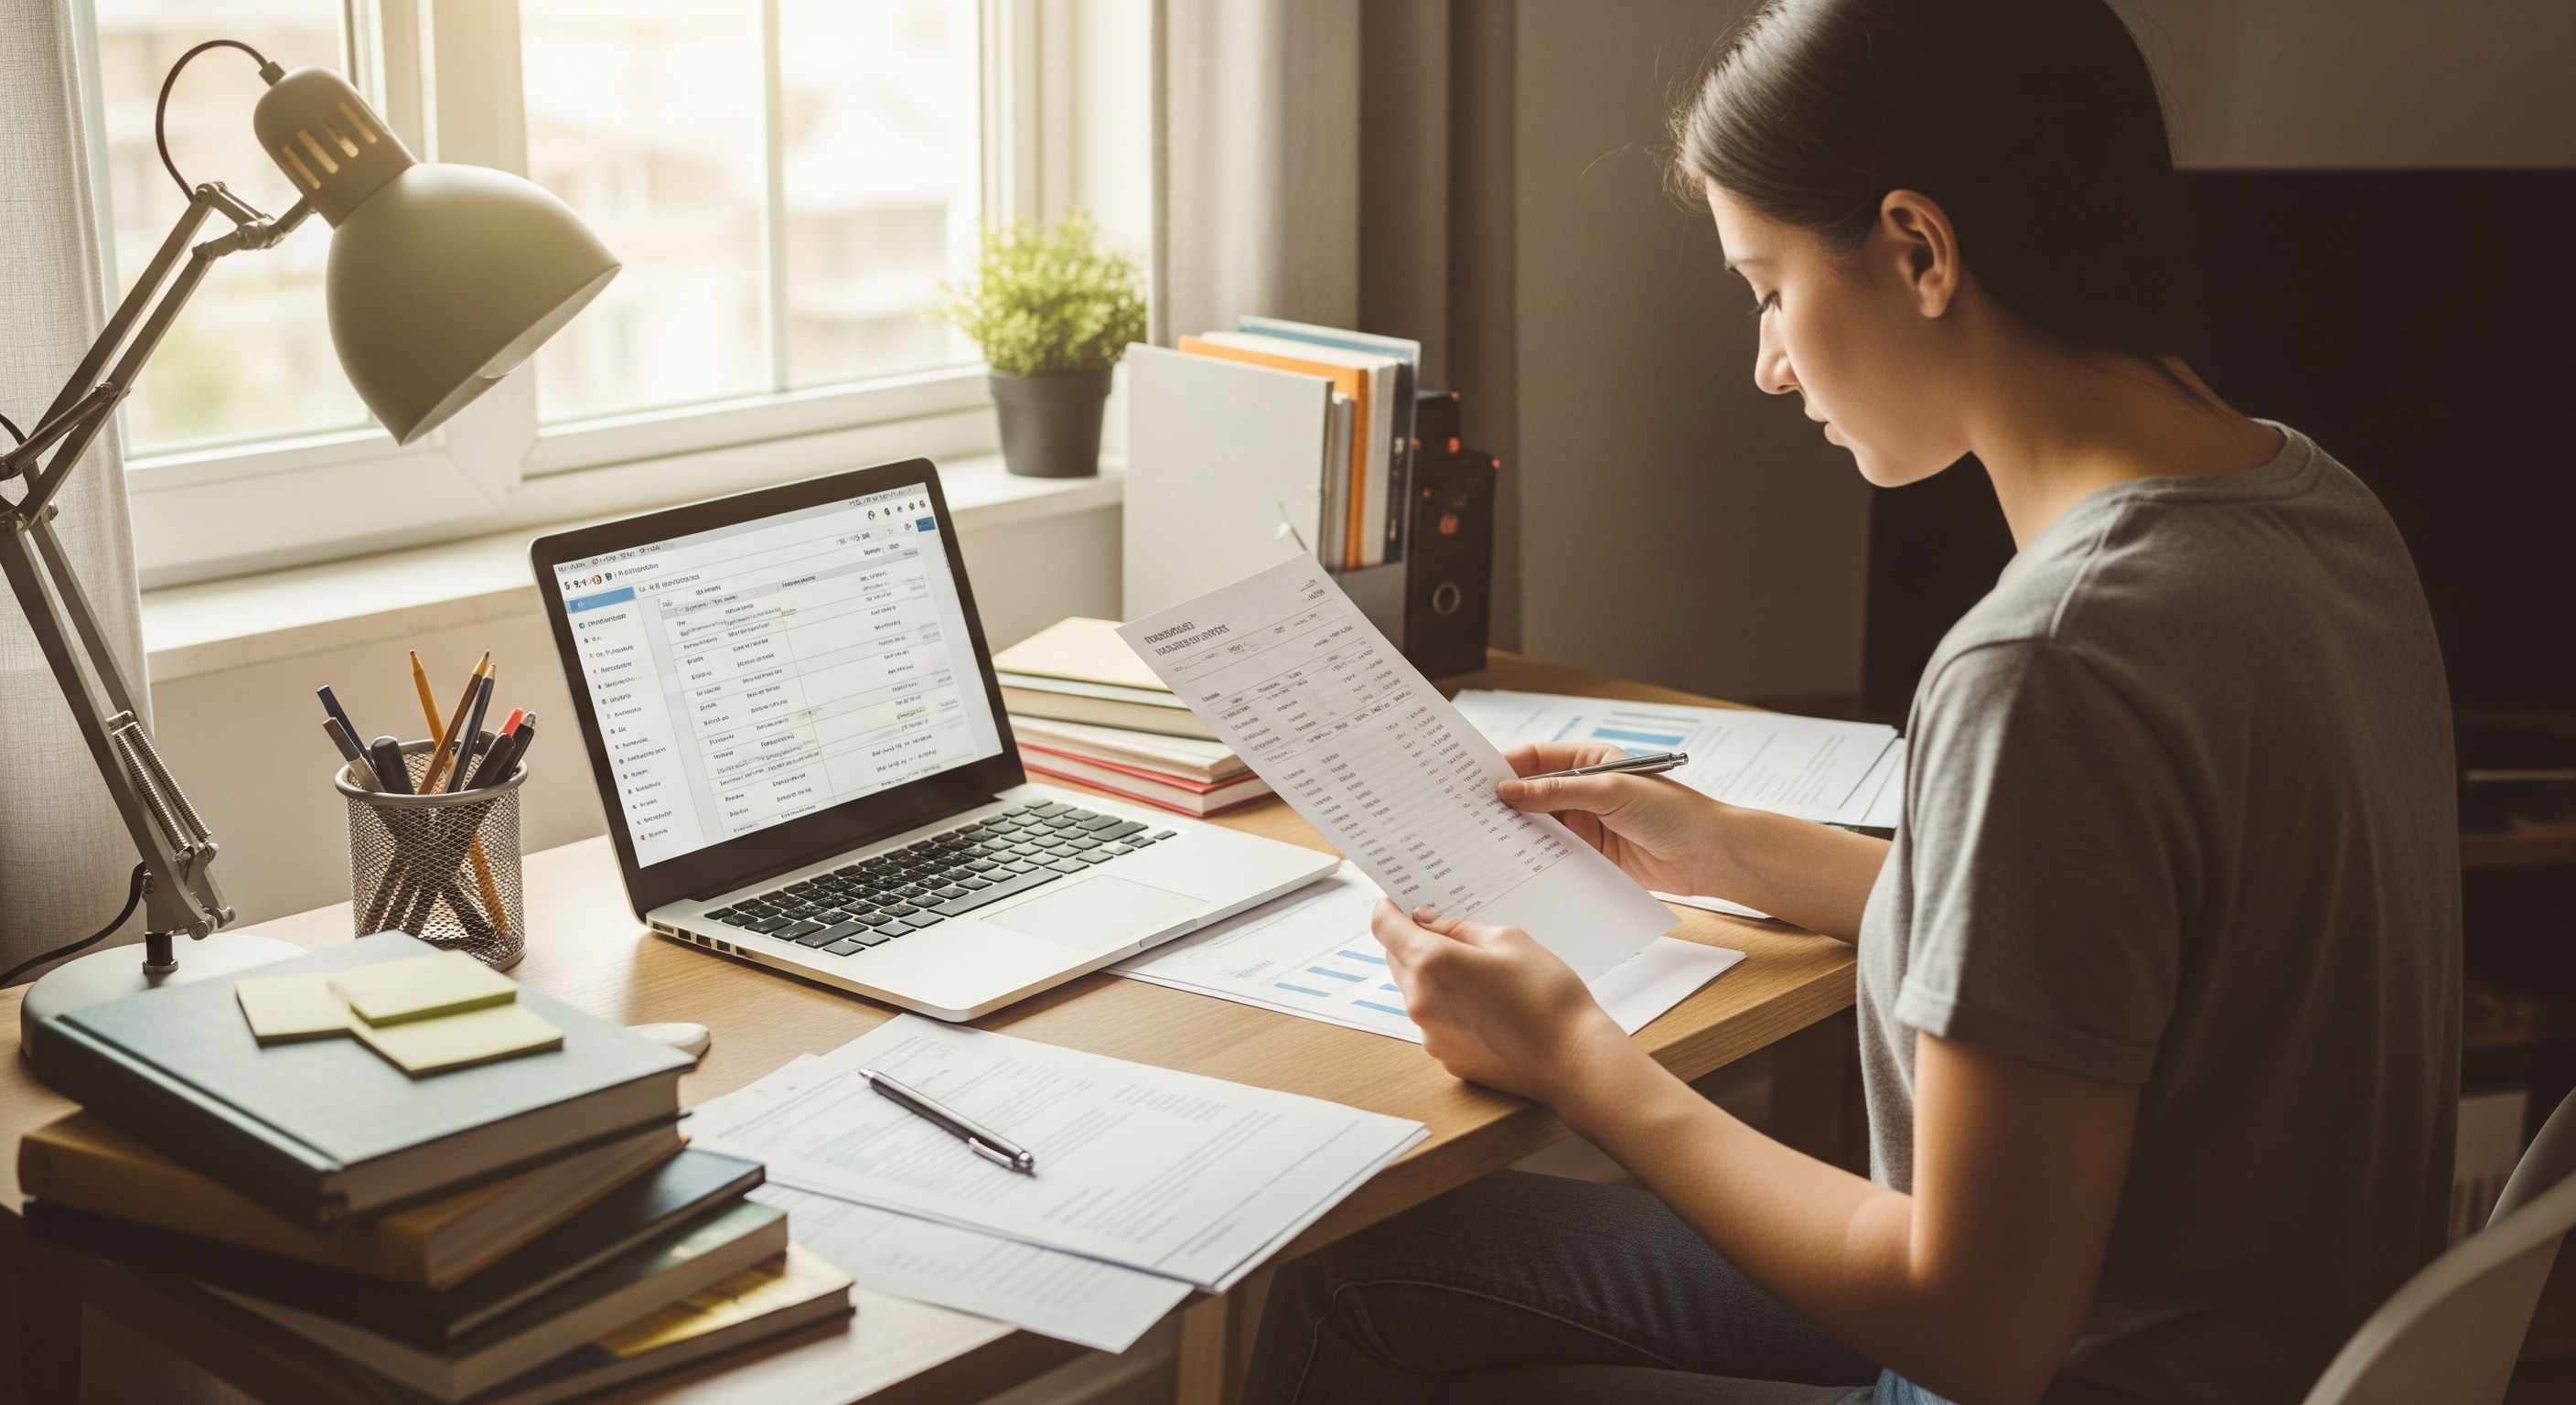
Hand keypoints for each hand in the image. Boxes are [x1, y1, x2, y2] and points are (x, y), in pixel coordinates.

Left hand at [1369, 899, 1632, 1107]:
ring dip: (1431, 976)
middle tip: (1451, 934)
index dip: (1390, 909)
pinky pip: (1433, 1020)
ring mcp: (1429, 1034)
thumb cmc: (1547, 994)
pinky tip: (1485, 1007)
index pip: (1383, 926)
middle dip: (1413, 942)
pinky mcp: (1444, 1057)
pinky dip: (1447, 1007)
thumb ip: (1458, 928)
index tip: (1402, 902)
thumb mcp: (1508, 940)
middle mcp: (1419, 1000)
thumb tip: (1427, 921)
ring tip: (1478, 975)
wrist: (1573, 1059)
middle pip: (1395, 958)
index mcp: (1431, 963)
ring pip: (1415, 990)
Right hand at [1496, 742, 1722, 896]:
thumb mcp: (1609, 791)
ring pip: (1540, 824)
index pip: (1537, 758)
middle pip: (1533, 792)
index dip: (1506, 766)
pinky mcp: (1590, 855)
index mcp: (1589, 761)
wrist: (1708, 854)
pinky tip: (1513, 861)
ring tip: (1482, 837)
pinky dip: (1534, 856)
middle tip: (1469, 810)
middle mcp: (1584, 790)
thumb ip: (1556, 792)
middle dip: (1505, 800)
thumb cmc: (1671, 811)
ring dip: (1517, 830)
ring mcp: (1586, 824)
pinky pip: (1554, 853)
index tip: (1475, 778)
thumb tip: (1508, 791)